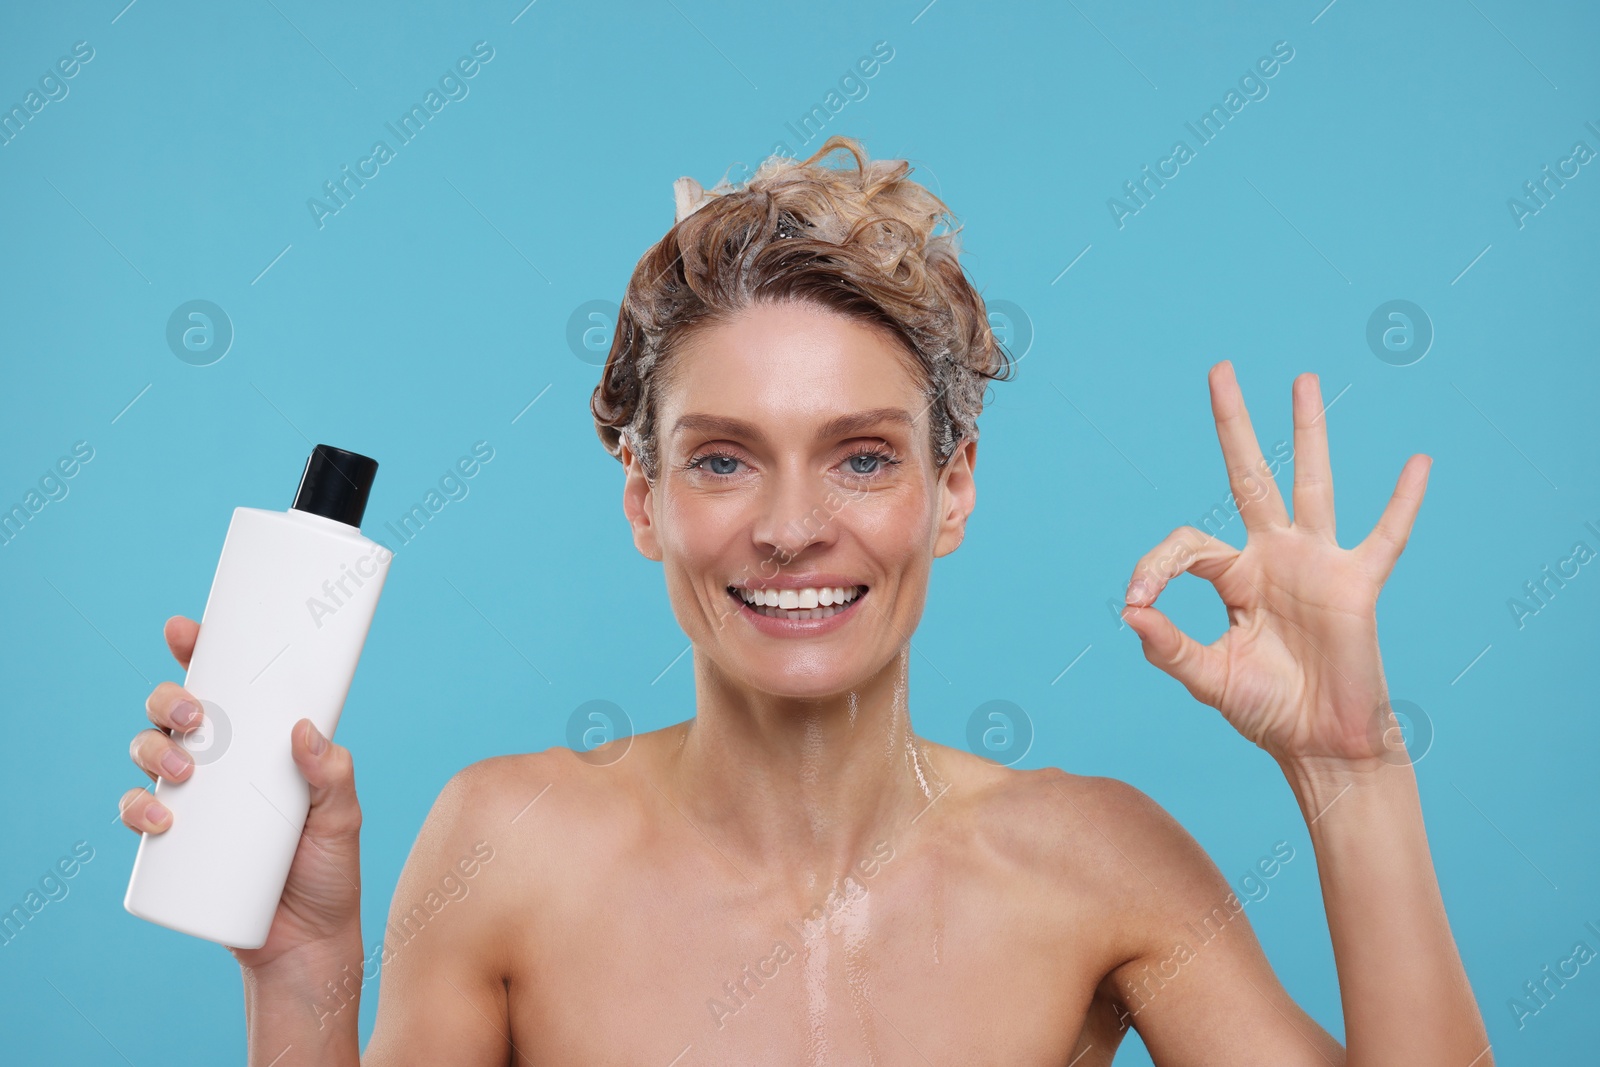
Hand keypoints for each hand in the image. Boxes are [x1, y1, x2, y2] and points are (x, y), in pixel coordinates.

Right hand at [120, 615, 363, 969]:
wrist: (307, 945)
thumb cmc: (329, 871)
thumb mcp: (343, 818)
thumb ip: (333, 775)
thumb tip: (304, 731)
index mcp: (262, 744)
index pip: (228, 687)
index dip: (201, 653)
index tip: (187, 631)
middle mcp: (224, 764)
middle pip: (178, 713)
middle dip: (172, 702)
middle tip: (196, 718)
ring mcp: (196, 801)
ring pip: (151, 754)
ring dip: (154, 751)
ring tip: (184, 773)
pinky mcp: (175, 843)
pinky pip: (140, 813)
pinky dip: (139, 808)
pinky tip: (160, 817)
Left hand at [1121, 361, 1430, 770]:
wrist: (1319, 745)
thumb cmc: (1265, 710)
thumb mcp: (1207, 678)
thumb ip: (1167, 647)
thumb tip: (1129, 613)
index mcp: (1232, 577)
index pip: (1186, 546)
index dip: (1154, 567)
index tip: (1137, 602)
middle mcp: (1272, 557)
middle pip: (1249, 476)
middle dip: (1233, 425)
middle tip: (1221, 370)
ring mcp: (1316, 564)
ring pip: (1311, 483)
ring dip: (1307, 433)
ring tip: (1303, 380)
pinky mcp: (1357, 584)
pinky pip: (1386, 536)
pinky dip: (1403, 503)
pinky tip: (1419, 464)